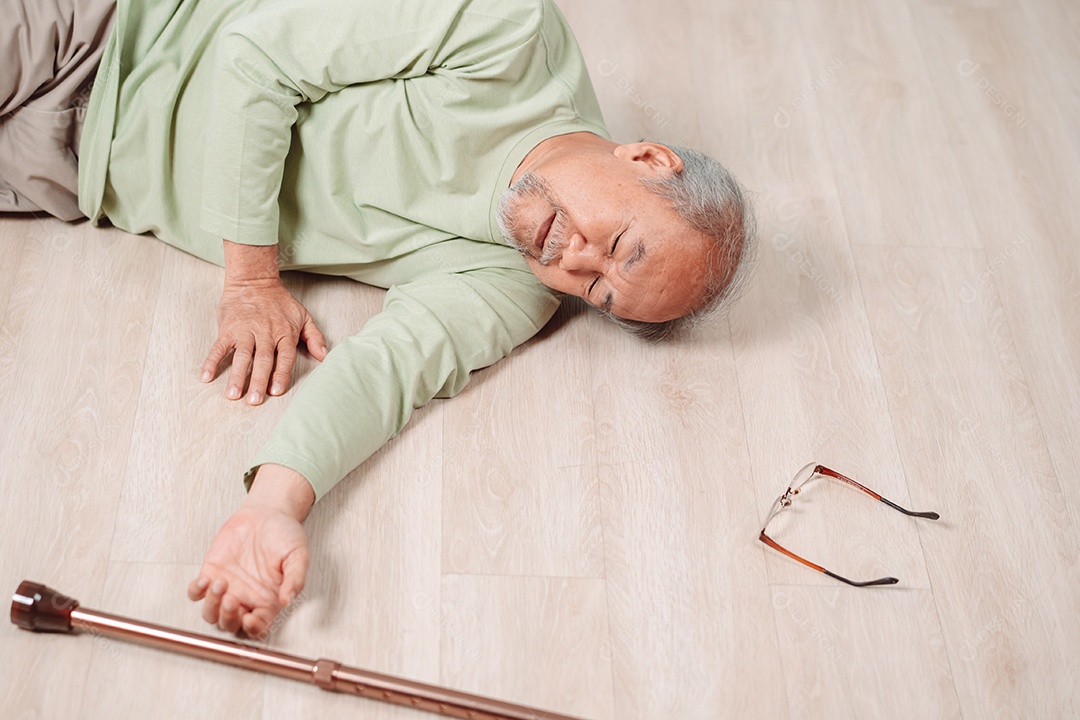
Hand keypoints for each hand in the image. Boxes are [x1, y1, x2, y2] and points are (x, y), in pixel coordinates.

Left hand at [187, 504, 309, 636]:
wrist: (266, 513)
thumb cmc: (285, 535)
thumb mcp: (298, 555)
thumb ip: (295, 578)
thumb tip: (289, 600)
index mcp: (268, 600)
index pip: (258, 627)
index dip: (253, 630)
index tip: (250, 620)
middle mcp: (246, 598)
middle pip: (231, 625)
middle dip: (228, 618)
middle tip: (232, 600)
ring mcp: (228, 588)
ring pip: (211, 614)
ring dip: (212, 606)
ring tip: (221, 583)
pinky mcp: (212, 573)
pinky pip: (196, 593)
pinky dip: (196, 592)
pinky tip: (204, 580)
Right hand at [201, 277, 328, 404]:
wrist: (254, 281)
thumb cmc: (280, 302)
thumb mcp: (303, 316)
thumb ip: (314, 337)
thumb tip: (325, 356)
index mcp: (284, 333)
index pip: (284, 357)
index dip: (280, 374)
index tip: (275, 390)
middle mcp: (265, 333)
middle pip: (262, 360)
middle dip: (258, 381)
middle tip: (254, 400)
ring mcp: (245, 331)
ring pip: (241, 355)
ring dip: (237, 375)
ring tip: (233, 394)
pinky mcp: (228, 328)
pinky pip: (219, 347)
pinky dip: (212, 361)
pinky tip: (207, 376)